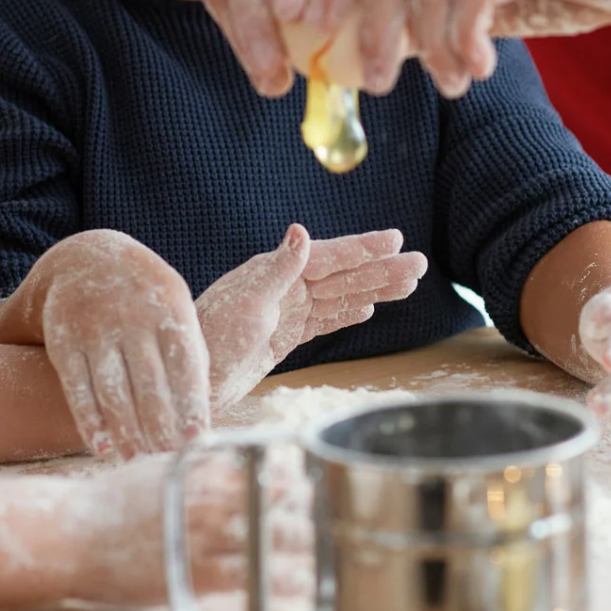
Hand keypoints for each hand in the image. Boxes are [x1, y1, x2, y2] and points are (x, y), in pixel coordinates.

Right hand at [15, 231, 210, 458]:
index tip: (196, 441)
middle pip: (149, 385)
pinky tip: (103, 447)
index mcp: (168, 309)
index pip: (184, 365)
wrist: (86, 259)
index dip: (191, 405)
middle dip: (160, 428)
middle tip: (168, 460)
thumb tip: (203, 410)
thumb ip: (190, 352)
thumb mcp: (175, 306)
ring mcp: (95, 328)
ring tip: (137, 459)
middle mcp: (131, 317)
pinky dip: (90, 421)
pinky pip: (77, 388)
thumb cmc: (145, 297)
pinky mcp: (63, 340)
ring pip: (112, 391)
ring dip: (126, 432)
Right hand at [72, 450, 316, 608]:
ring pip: (269, 539)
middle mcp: (208, 498)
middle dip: (310, 507)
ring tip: (337, 548)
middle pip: (275, 499)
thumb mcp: (157, 467)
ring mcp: (203, 538)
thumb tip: (233, 454)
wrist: (70, 536)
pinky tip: (304, 587)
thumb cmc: (112, 501)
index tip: (320, 475)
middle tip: (342, 512)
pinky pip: (250, 580)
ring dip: (307, 544)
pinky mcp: (194, 576)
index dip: (295, 471)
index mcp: (200, 468)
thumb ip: (198, 462)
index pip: (262, 463)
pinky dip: (280, 583)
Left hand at [196, 225, 427, 411]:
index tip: (395, 240)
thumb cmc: (210, 339)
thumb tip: (301, 231)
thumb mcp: (247, 302)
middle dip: (380, 270)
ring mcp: (286, 311)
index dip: (363, 248)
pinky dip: (347, 314)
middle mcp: (283, 287)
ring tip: (408, 285)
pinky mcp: (284, 336)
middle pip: (342, 275)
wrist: (190, 379)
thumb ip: (278, 268)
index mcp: (275, 271)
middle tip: (420, 264)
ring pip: (339, 297)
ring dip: (373, 290)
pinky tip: (368, 309)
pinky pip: (324, 320)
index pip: (329, 256)